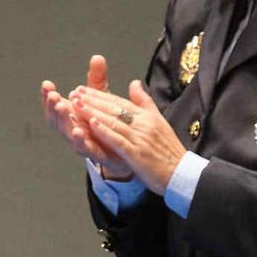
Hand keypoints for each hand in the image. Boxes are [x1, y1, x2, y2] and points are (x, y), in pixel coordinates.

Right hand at [40, 54, 131, 178]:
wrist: (123, 149)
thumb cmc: (107, 123)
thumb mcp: (102, 98)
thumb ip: (98, 79)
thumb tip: (97, 57)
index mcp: (72, 116)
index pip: (54, 105)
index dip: (47, 96)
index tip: (47, 84)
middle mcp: (72, 129)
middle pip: (56, 119)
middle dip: (52, 106)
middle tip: (53, 95)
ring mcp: (82, 142)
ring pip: (67, 133)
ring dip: (63, 120)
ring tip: (62, 107)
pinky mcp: (95, 153)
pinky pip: (84, 148)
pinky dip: (79, 140)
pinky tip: (78, 130)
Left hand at [74, 79, 185, 194]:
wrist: (182, 173)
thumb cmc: (168, 150)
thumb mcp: (158, 121)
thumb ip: (144, 102)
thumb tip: (134, 83)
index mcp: (147, 116)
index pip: (119, 102)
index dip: (99, 95)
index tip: (82, 89)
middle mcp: (144, 124)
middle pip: (114, 109)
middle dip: (92, 100)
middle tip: (75, 93)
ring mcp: (140, 139)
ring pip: (113, 122)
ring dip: (94, 112)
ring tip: (77, 104)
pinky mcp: (137, 154)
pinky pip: (118, 140)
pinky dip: (105, 132)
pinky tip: (91, 124)